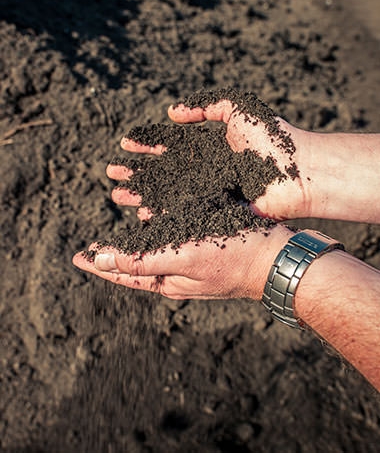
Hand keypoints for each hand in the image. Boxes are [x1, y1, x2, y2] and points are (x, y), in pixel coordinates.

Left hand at [72, 224, 291, 300]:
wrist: (277, 256)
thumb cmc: (233, 257)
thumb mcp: (183, 257)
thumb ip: (142, 259)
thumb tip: (101, 260)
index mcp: (167, 279)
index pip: (124, 274)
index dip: (99, 265)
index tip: (77, 257)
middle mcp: (177, 272)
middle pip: (136, 261)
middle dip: (113, 251)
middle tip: (93, 243)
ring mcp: (192, 260)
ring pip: (154, 245)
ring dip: (134, 234)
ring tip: (121, 220)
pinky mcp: (206, 245)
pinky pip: (175, 234)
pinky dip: (160, 223)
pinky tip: (157, 211)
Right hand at [107, 91, 310, 220]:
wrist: (299, 171)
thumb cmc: (272, 139)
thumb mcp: (238, 108)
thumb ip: (205, 106)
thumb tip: (171, 113)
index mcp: (209, 146)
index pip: (171, 144)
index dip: (148, 144)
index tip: (125, 144)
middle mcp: (205, 170)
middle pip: (163, 171)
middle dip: (137, 172)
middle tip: (111, 173)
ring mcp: (209, 193)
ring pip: (168, 194)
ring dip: (142, 194)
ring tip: (118, 195)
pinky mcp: (216, 212)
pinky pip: (183, 213)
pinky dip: (162, 214)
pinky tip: (142, 215)